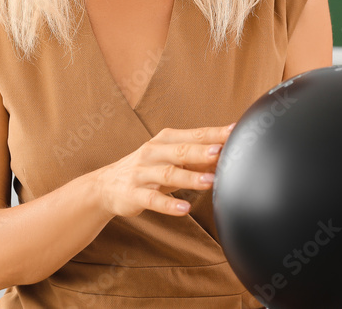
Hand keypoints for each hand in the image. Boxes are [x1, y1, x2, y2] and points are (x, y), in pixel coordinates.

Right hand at [92, 124, 234, 217]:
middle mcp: (153, 152)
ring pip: (168, 174)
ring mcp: (142, 173)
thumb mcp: (168, 157)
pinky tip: (185, 209)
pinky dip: (169, 204)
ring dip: (190, 177)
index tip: (234, 131)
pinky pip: (153, 199)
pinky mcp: (134, 194)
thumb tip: (226, 153)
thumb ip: (195, 155)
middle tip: (221, 152)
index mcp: (165, 140)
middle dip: (201, 151)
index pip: (193, 134)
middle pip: (180, 150)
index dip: (214, 133)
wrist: (106, 185)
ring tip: (210, 181)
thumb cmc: (146, 168)